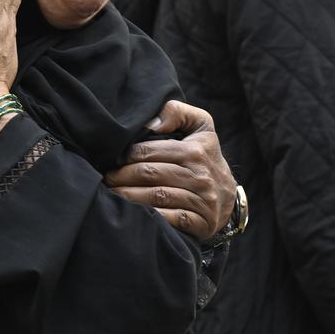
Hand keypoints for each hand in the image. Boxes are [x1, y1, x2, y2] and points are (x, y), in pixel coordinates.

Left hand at [103, 100, 236, 240]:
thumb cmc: (204, 155)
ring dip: (129, 196)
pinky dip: (150, 217)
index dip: (126, 156)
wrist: (228, 195)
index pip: (149, 151)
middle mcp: (200, 175)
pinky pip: (171, 219)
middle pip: (149, 174)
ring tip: (111, 195)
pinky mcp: (202, 221)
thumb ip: (177, 112)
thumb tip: (153, 123)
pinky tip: (134, 214)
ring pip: (156, 196)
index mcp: (195, 150)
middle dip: (121, 176)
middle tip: (106, 179)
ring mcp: (202, 200)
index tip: (112, 159)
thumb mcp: (200, 125)